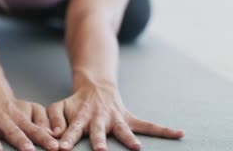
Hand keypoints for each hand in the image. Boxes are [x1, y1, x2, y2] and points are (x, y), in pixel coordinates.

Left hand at [47, 82, 184, 150]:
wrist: (95, 87)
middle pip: (98, 131)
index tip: (63, 149)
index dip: (68, 138)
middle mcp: (99, 118)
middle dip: (99, 141)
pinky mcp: (129, 118)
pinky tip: (180, 133)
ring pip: (123, 129)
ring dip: (130, 139)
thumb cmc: (75, 104)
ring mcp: (116, 119)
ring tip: (138, 148)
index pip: (73, 129)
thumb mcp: (59, 106)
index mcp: (81, 117)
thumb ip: (53, 118)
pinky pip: (148, 125)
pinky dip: (163, 130)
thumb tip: (54, 133)